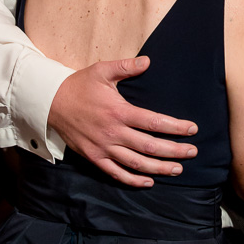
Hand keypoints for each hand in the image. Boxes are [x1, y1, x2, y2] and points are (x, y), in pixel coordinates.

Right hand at [48, 56, 198, 188]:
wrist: (50, 103)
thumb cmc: (79, 85)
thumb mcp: (102, 71)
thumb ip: (126, 67)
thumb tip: (148, 62)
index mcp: (118, 111)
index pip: (154, 122)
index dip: (176, 128)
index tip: (192, 129)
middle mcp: (113, 133)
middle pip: (150, 146)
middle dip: (174, 151)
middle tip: (193, 152)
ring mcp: (103, 148)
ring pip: (136, 163)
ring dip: (159, 168)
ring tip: (177, 168)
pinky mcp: (94, 157)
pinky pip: (116, 173)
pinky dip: (133, 180)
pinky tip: (149, 182)